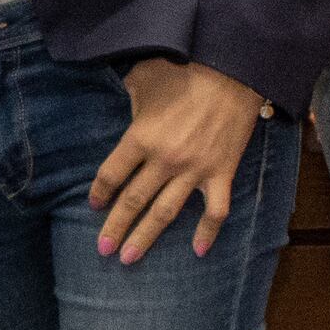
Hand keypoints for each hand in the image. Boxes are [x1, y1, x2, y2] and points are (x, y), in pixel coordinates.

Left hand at [92, 59, 265, 263]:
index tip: (94, 205)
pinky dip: (207, 233)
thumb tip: (123, 101)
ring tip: (129, 259)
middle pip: (133, 201)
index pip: (112, 173)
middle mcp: (164, 160)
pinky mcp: (221, 173)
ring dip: (145, 238)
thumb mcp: (145, 77)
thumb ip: (129, 96)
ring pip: (165, 213)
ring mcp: (194, 170)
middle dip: (115, 228)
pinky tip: (198, 251)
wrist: (235, 71)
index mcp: (141, 137)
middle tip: (102, 250)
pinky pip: (215, 211)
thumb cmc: (185, 70)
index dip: (99, 191)